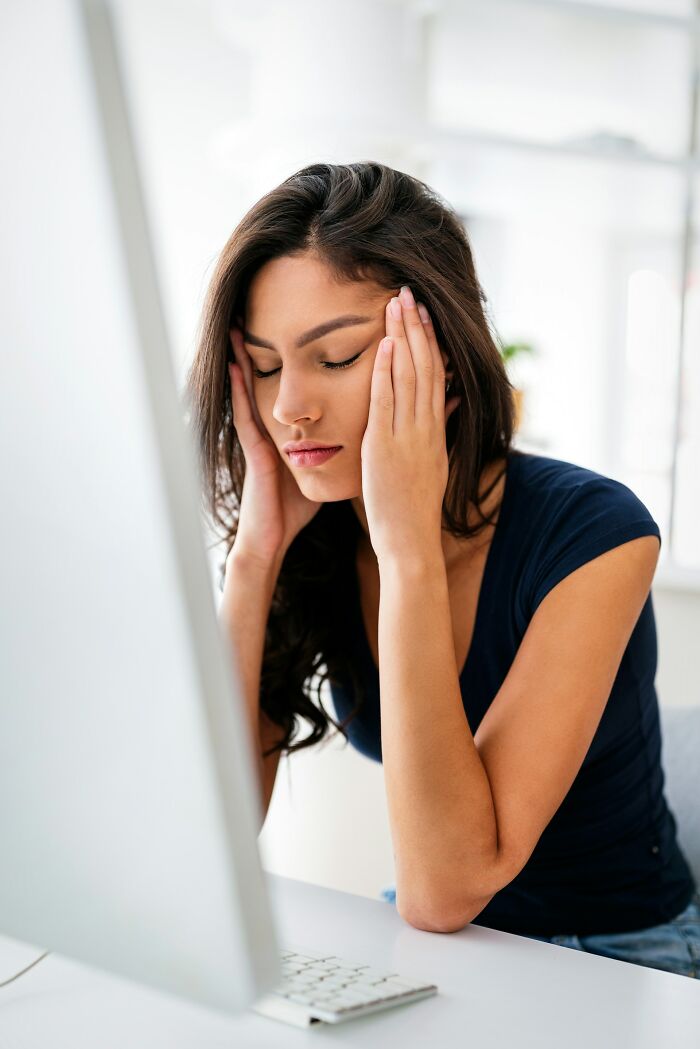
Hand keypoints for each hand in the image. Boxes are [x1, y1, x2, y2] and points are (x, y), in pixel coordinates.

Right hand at [227, 327, 322, 569]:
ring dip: (247, 358)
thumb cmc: (297, 507)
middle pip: (276, 379)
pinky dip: (237, 388)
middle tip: (270, 312)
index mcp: (295, 428)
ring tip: (242, 325)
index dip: (305, 359)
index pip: (300, 385)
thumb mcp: (323, 470)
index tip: (312, 328)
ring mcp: (261, 434)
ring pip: (254, 387)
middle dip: (274, 348)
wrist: (275, 536)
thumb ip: (341, 451)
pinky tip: (233, 364)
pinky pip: (243, 411)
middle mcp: (275, 425)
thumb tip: (369, 437)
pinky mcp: (253, 447)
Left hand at [360, 287, 460, 564]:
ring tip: (396, 304)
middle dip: (417, 328)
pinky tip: (381, 345)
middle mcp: (425, 428)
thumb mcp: (431, 464)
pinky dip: (384, 372)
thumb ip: (436, 430)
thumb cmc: (413, 510)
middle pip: (425, 367)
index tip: (422, 313)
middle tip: (409, 292)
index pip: (435, 376)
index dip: (429, 341)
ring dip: (401, 337)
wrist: (411, 541)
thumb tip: (447, 402)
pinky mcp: (385, 447)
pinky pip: (386, 402)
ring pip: (408, 377)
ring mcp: (407, 436)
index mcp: (434, 431)